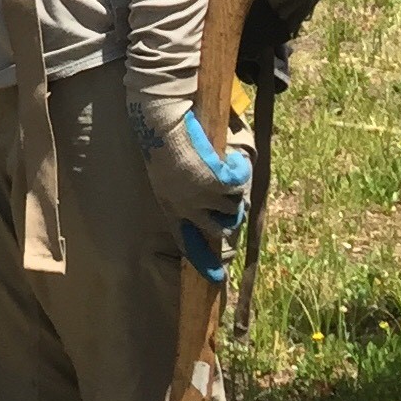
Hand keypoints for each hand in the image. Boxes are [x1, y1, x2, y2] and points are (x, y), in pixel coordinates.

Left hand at [132, 104, 252, 280]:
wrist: (160, 122)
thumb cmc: (163, 142)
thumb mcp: (168, 174)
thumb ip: (188, 192)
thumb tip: (216, 207)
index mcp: (169, 207)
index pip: (187, 242)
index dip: (203, 260)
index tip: (217, 278)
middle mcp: (186, 208)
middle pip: (220, 229)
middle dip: (229, 215)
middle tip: (230, 198)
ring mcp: (201, 197)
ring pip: (233, 206)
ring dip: (235, 189)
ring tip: (225, 168)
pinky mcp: (216, 182)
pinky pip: (239, 184)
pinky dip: (240, 169)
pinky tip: (233, 159)